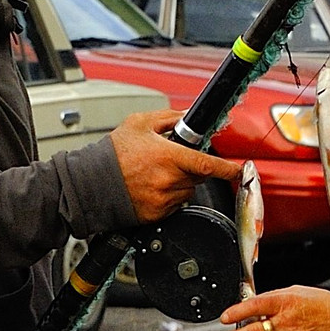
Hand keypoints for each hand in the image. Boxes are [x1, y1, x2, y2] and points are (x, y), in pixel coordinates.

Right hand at [108, 110, 242, 222]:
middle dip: (191, 168)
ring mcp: (163, 200)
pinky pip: (175, 206)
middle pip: (197, 177)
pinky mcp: (156, 214)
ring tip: (156, 174)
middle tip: (170, 161)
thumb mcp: (139, 124)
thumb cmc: (112, 154)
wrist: (89, 183)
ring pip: (187, 191)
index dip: (227, 168)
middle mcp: (168, 180)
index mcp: (168, 157)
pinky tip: (151, 188)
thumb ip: (169, 118)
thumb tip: (188, 117)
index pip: (207, 164)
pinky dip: (169, 197)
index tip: (240, 169)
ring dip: (180, 183)